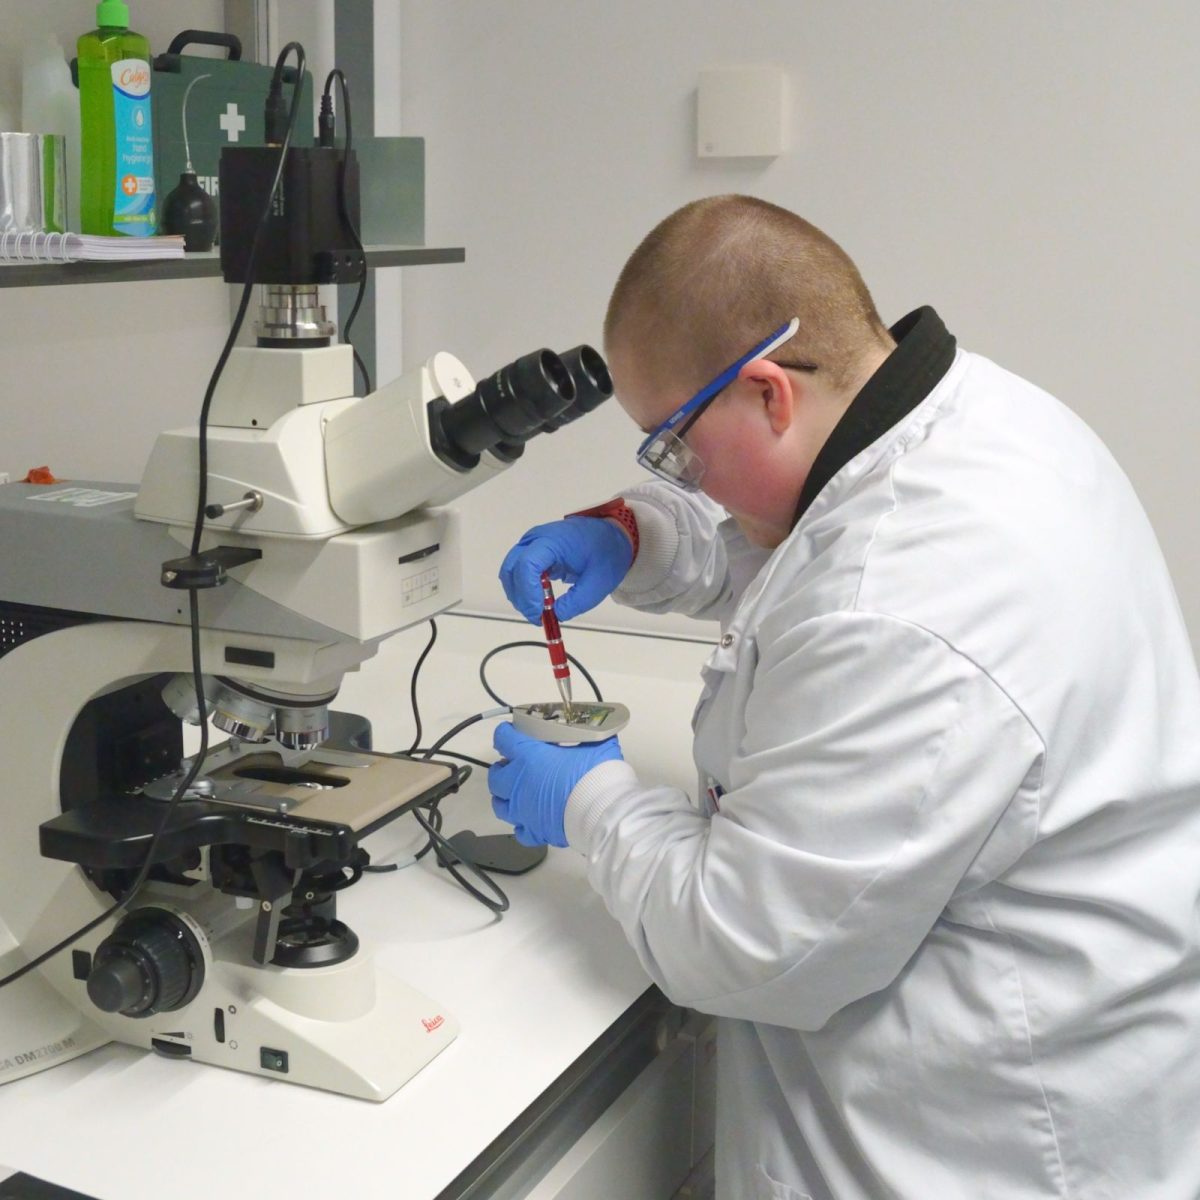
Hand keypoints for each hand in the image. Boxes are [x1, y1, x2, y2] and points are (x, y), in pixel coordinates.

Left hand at [489, 722, 623, 846]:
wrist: (601, 811)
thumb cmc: (594, 773)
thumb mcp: (593, 744)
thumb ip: (585, 737)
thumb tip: (594, 731)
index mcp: (529, 757)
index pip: (504, 740)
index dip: (505, 734)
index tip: (509, 733)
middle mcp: (518, 784)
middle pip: (496, 776)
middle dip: (501, 770)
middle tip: (512, 766)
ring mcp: (523, 810)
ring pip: (499, 805)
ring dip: (504, 797)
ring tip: (514, 793)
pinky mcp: (534, 831)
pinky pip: (519, 830)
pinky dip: (521, 823)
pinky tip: (528, 819)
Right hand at [499, 517, 633, 623]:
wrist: (611, 535)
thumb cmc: (607, 554)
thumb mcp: (598, 582)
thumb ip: (577, 601)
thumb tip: (556, 615)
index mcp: (552, 540)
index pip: (527, 565)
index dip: (528, 592)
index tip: (539, 613)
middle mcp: (535, 539)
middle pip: (512, 569)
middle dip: (521, 597)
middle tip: (538, 618)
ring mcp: (531, 544)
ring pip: (511, 572)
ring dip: (520, 595)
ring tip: (541, 612)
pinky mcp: (532, 552)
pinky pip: (518, 572)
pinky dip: (524, 589)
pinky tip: (540, 601)